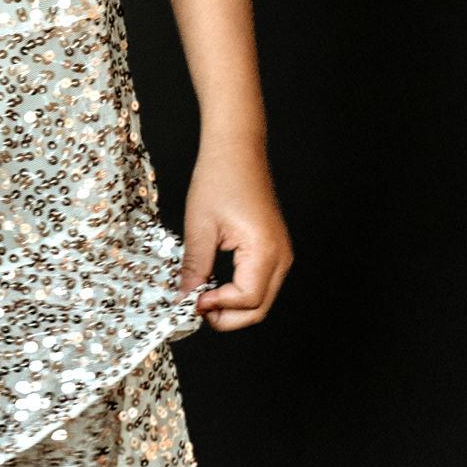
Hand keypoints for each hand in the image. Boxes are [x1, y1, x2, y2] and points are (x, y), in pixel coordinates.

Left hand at [176, 135, 291, 332]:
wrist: (236, 149)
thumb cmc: (220, 177)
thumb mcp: (200, 226)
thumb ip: (195, 267)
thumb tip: (185, 297)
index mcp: (265, 250)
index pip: (247, 300)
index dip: (219, 308)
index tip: (193, 301)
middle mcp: (281, 256)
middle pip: (260, 308)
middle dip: (228, 317)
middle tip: (196, 308)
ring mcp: (280, 253)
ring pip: (261, 298)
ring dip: (233, 306)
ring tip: (202, 295)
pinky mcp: (273, 248)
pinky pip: (260, 282)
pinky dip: (239, 292)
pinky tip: (214, 284)